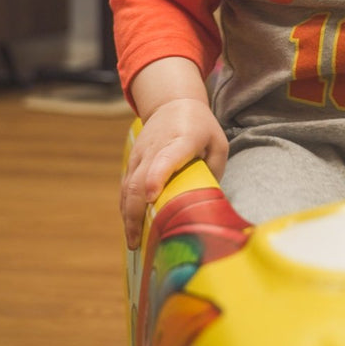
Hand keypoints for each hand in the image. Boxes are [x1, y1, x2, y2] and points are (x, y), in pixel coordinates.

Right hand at [121, 97, 227, 248]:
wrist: (172, 102)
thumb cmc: (200, 126)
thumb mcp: (218, 142)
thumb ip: (215, 169)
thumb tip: (207, 201)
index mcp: (181, 141)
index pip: (166, 158)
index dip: (157, 177)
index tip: (153, 196)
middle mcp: (155, 149)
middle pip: (139, 180)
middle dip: (136, 212)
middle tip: (138, 241)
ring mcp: (140, 155)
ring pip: (128, 187)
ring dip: (128, 215)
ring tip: (133, 242)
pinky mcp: (133, 161)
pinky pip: (126, 188)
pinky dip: (126, 208)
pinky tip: (131, 228)